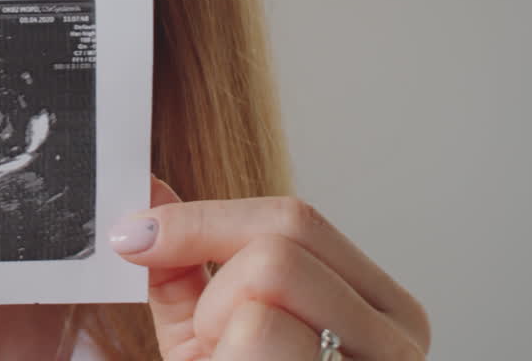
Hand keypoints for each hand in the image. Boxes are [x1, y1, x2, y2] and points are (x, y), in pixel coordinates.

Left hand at [112, 177, 430, 359]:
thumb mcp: (209, 333)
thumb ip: (184, 261)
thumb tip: (145, 187)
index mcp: (377, 307)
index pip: (293, 218)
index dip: (200, 218)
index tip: (134, 237)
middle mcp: (397, 338)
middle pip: (285, 236)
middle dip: (216, 274)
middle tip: (202, 331)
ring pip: (271, 280)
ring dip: (219, 323)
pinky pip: (262, 335)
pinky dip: (225, 348)